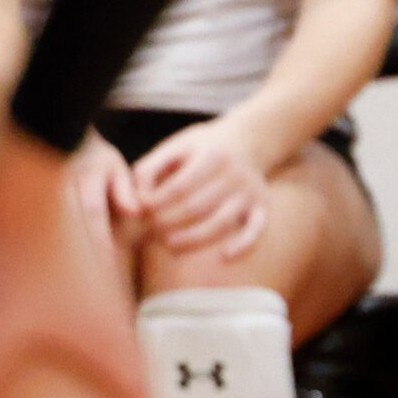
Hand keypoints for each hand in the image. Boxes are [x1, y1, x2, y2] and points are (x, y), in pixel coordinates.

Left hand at [0, 134, 154, 397]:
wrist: (26, 181)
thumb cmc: (19, 257)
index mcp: (104, 342)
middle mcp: (107, 321)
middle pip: (133, 376)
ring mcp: (91, 295)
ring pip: (110, 346)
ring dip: (113, 376)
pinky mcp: (68, 275)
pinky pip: (86, 325)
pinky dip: (85, 349)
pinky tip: (61, 353)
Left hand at [132, 119, 273, 260]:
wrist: (247, 140)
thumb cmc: (200, 149)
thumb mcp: (174, 148)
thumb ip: (148, 171)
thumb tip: (136, 204)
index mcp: (212, 155)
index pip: (179, 188)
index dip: (156, 204)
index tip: (142, 212)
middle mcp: (235, 173)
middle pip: (197, 208)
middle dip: (168, 224)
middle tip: (150, 232)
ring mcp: (250, 192)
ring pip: (221, 224)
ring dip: (192, 241)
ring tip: (168, 246)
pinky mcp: (262, 208)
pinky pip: (257, 231)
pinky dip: (243, 247)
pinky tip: (223, 258)